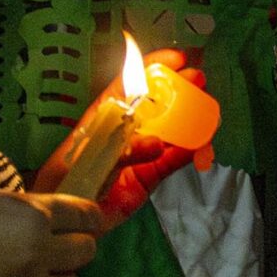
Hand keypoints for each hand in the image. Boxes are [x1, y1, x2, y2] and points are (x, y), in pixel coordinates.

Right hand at [0, 189, 106, 276]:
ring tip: (29, 271)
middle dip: (74, 247)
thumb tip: (50, 219)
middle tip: (57, 245)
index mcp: (32, 216)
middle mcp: (38, 254)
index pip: (87, 215)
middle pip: (86, 252)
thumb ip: (24, 212)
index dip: (90, 217)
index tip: (88, 220)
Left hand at [33, 49, 209, 221]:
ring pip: (175, 129)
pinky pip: (175, 159)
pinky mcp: (151, 174)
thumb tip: (159, 143)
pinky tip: (201, 152)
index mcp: (109, 112)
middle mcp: (129, 126)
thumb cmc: (68, 177)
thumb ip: (125, 149)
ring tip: (209, 123)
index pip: (132, 82)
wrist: (68, 217)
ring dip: (194, 122)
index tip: (177, 59)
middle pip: (160, 101)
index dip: (154, 67)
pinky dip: (191, 154)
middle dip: (182, 89)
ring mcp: (143, 150)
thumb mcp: (92, 157)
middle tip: (199, 82)